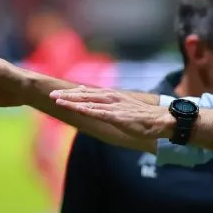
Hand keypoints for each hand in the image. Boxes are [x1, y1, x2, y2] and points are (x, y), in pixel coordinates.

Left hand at [50, 87, 171, 140]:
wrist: (161, 120)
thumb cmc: (145, 117)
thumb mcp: (126, 109)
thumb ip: (114, 107)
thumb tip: (107, 108)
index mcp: (114, 96)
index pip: (90, 92)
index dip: (74, 92)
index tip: (61, 91)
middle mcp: (111, 98)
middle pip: (85, 94)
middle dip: (67, 94)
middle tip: (51, 93)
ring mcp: (113, 106)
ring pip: (88, 102)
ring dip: (71, 100)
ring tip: (56, 99)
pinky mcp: (116, 116)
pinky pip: (97, 112)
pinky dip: (85, 109)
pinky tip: (74, 108)